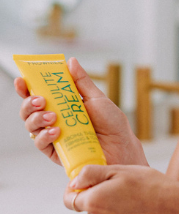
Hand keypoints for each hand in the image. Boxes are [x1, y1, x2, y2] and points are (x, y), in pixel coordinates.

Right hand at [15, 57, 146, 166]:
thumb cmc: (111, 122)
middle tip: (41, 100)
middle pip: (30, 110)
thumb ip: (81, 81)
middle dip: (29, 103)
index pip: (39, 95)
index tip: (22, 80)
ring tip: (52, 116)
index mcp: (62, 104)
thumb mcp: (96, 98)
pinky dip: (45, 136)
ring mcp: (54, 136)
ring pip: (31, 126)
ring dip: (37, 118)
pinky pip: (41, 144)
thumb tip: (70, 61)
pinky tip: (56, 131)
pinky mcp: (56, 152)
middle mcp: (55, 119)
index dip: (26, 88)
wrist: (121, 145)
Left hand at [65, 165, 178, 213]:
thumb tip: (74, 181)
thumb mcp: (118, 170)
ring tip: (132, 194)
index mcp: (94, 202)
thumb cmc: (148, 185)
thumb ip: (91, 174)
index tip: (88, 181)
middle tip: (119, 182)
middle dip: (97, 195)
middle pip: (88, 206)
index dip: (75, 188)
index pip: (69, 199)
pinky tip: (137, 206)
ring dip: (110, 205)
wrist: (172, 207)